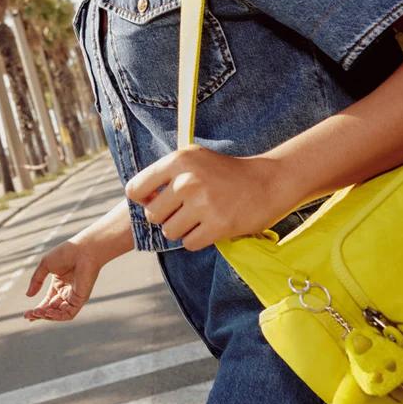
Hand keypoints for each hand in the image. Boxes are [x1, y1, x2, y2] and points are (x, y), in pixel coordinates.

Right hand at [23, 239, 101, 321]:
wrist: (84, 249)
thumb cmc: (67, 252)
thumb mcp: (46, 265)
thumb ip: (36, 280)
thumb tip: (28, 295)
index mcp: (59, 284)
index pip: (48, 301)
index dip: (38, 309)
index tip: (26, 315)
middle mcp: (67, 291)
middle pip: (52, 309)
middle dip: (39, 314)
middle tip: (28, 315)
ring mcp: (75, 296)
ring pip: (59, 314)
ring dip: (47, 316)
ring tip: (37, 312)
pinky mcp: (81, 298)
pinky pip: (69, 313)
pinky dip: (58, 316)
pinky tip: (48, 312)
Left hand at [125, 145, 292, 251]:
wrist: (268, 182)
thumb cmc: (227, 173)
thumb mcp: (196, 160)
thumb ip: (166, 175)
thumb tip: (138, 200)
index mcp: (180, 160)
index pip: (135, 189)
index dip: (143, 200)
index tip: (158, 200)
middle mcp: (188, 180)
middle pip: (152, 215)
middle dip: (166, 217)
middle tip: (187, 210)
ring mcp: (203, 203)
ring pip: (170, 232)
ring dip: (183, 229)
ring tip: (202, 217)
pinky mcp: (217, 225)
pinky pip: (189, 243)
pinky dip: (199, 239)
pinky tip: (212, 225)